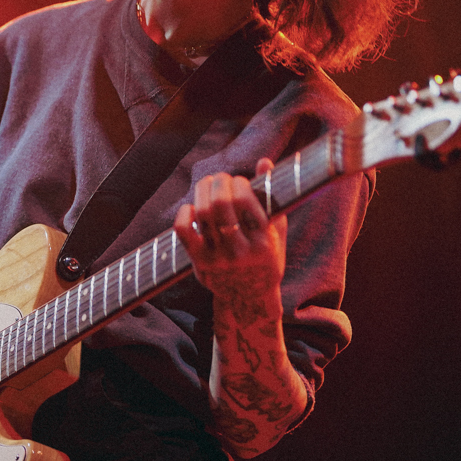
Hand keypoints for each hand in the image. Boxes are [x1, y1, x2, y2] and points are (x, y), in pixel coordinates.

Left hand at [174, 158, 286, 324]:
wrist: (249, 299)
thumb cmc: (266, 258)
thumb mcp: (277, 232)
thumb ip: (271, 197)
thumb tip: (264, 161)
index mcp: (264, 243)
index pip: (247, 203)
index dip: (239, 184)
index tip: (240, 181)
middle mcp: (240, 252)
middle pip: (220, 204)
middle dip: (219, 182)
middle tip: (221, 178)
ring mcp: (218, 258)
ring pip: (202, 214)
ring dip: (203, 191)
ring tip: (207, 184)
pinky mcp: (199, 263)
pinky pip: (183, 231)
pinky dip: (184, 213)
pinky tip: (192, 207)